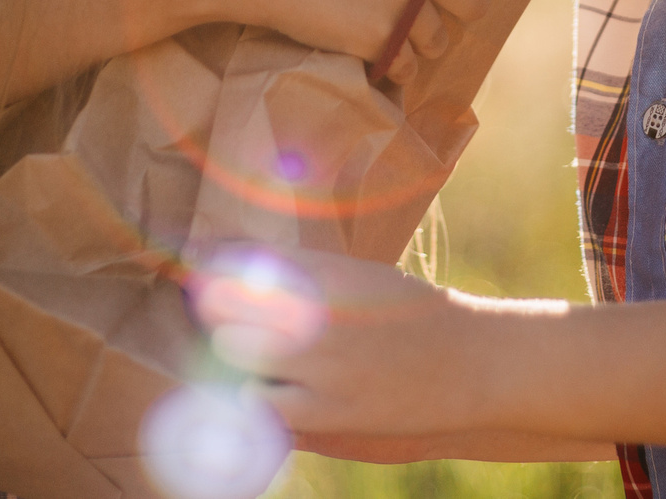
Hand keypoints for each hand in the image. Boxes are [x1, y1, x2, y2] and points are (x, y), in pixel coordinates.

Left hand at [197, 250, 522, 439]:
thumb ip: (296, 269)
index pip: (237, 255)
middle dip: (216, 306)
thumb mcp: (356, 275)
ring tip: (253, 354)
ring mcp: (320, 365)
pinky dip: (253, 396)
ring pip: (232, 351)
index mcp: (326, 270)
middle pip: (221, 301)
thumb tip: (224, 252)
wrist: (470, 364)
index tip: (195, 260)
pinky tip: (270, 390)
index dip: (206, 258)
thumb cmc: (410, 314)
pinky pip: (258, 404)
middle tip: (224, 312)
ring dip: (233, 352)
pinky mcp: (327, 412)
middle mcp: (317, 312)